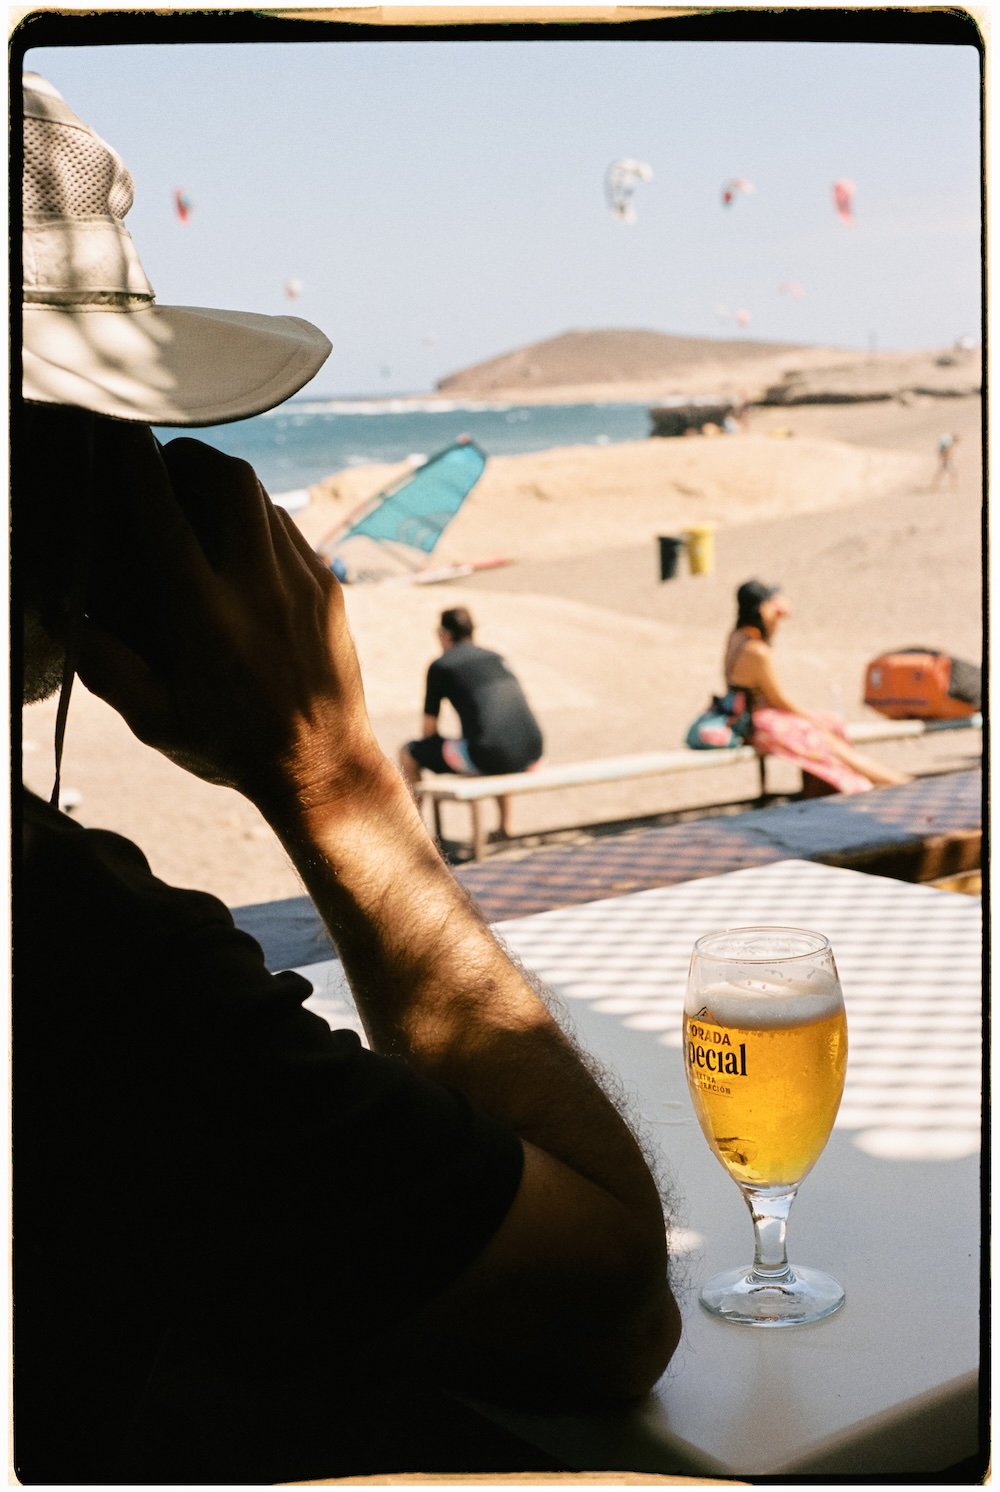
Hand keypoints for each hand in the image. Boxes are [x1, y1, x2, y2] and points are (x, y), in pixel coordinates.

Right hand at [78, 427, 381, 810]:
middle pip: (227, 478)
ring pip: (262, 497)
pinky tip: (236, 538)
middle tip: (162, 465)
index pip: (164, 514)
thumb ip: (107, 667)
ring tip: (195, 495)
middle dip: (189, 456)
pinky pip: (288, 528)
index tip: (117, 435)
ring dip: (224, 482)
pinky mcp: (329, 587)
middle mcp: (259, 588)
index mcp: (208, 616)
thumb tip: (66, 616)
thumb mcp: (156, 722)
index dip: (135, 464)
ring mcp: (303, 582)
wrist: (323, 769)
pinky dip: (257, 516)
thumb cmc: (233, 750)